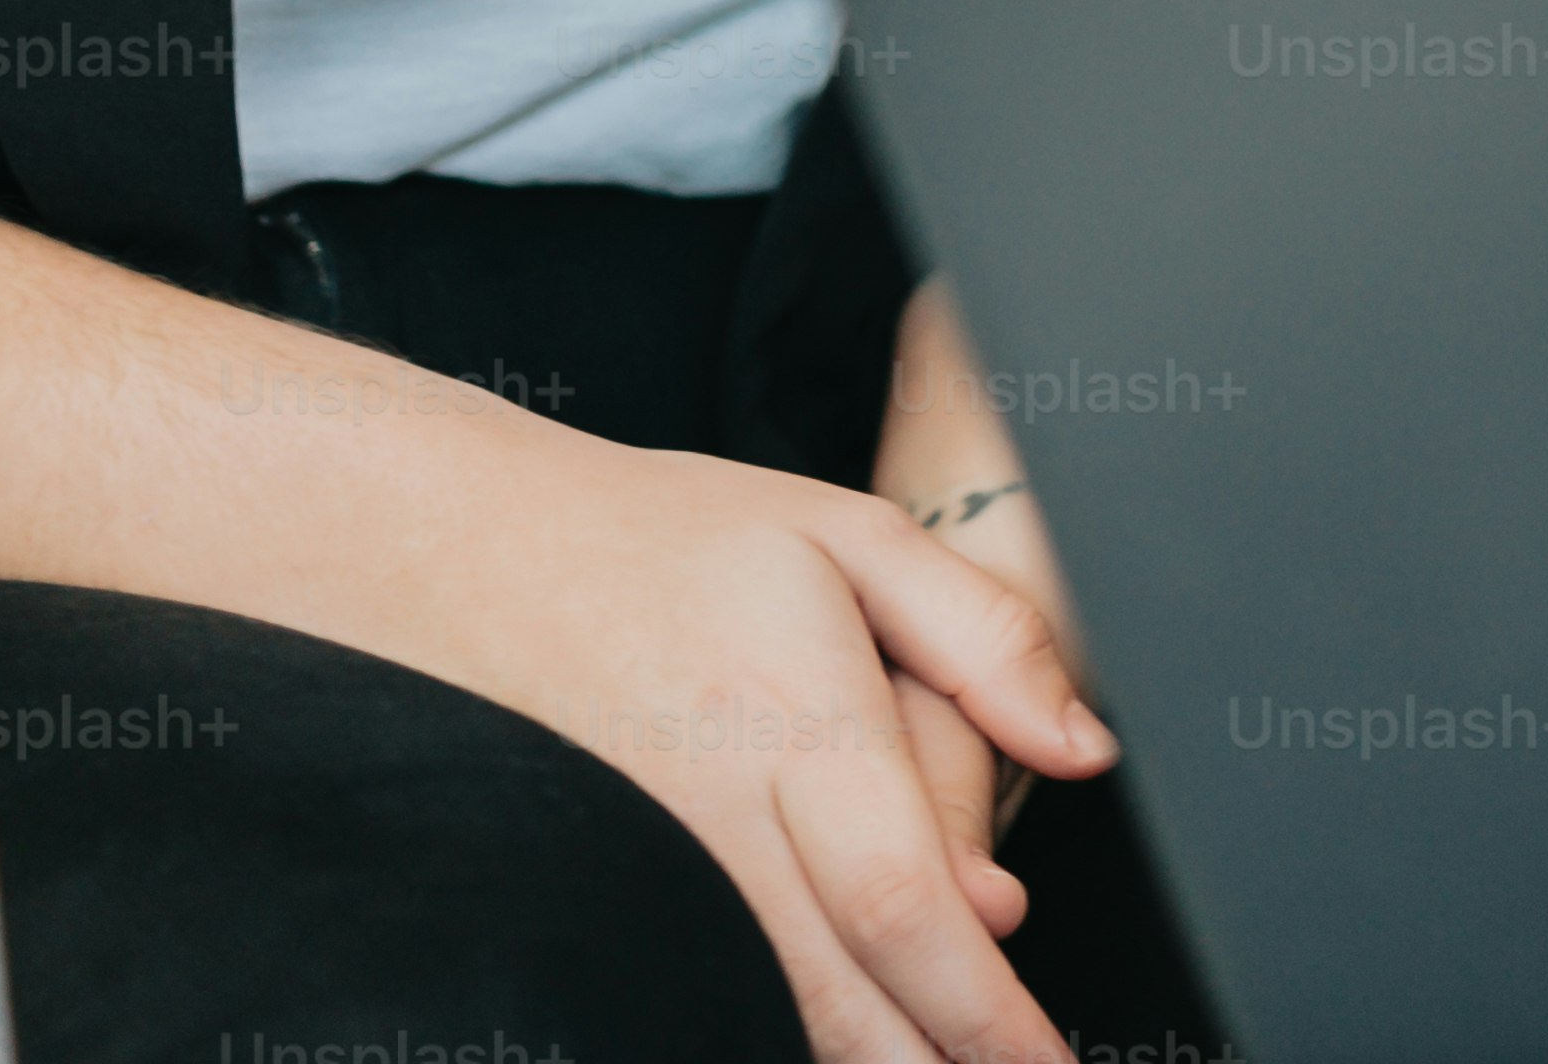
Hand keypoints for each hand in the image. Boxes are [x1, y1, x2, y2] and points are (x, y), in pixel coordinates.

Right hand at [0, 211, 1110, 1063]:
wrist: (461, 556)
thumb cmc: (664, 540)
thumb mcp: (852, 536)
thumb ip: (987, 640)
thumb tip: (1085, 748)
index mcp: (798, 737)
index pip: (910, 917)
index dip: (988, 1017)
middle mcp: (719, 834)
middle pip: (847, 1007)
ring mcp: (653, 886)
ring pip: (775, 1017)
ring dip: (870, 1058)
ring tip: (946, 1058)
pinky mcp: (606, 912)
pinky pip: (707, 995)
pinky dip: (781, 1025)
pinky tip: (848, 1029)